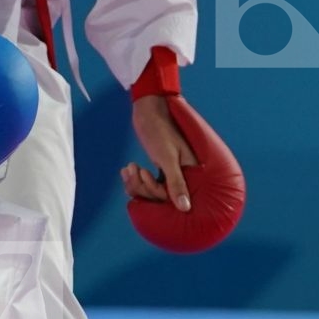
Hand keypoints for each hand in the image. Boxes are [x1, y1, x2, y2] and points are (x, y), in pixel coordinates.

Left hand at [125, 94, 195, 211]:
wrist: (149, 110)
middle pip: (159, 198)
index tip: (145, 174)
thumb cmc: (161, 130)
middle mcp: (183, 176)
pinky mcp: (159, 170)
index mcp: (192, 173)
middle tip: (134, 169)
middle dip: (142, 187)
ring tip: (128, 168)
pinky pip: (145, 185)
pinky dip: (133, 179)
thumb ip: (176, 183)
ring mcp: (169, 174)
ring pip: (150, 193)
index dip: (155, 190)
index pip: (174, 198)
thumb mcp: (167, 158)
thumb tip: (185, 208)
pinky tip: (126, 168)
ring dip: (135, 183)